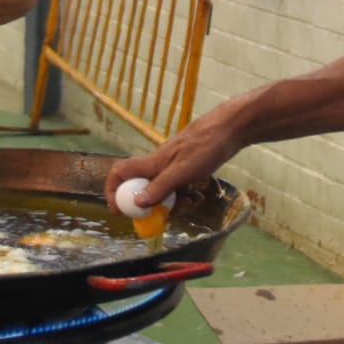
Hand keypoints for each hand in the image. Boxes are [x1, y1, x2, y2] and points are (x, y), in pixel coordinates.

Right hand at [103, 100, 247, 212]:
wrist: (230, 129)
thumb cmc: (206, 145)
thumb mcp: (183, 171)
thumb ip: (160, 187)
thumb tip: (137, 202)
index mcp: (152, 163)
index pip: (120, 173)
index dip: (114, 191)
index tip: (120, 210)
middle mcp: (158, 166)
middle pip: (143, 190)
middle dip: (153, 207)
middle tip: (168, 214)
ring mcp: (172, 168)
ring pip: (163, 193)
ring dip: (174, 203)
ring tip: (192, 201)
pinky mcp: (186, 170)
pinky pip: (178, 190)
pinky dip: (185, 197)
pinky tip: (198, 196)